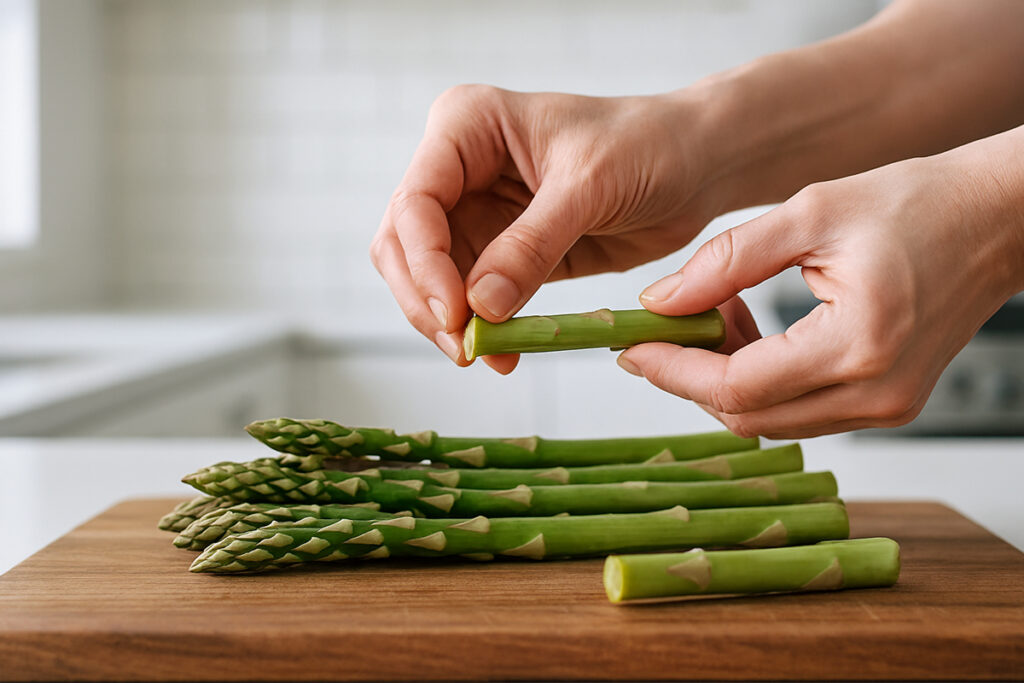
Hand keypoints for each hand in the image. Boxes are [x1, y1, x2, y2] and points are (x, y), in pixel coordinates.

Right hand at [370, 86, 717, 371]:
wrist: (697, 165)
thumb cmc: (648, 144)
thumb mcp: (589, 186)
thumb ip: (531, 245)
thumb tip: (480, 308)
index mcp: (466, 126)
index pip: (415, 201)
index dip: (424, 262)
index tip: (454, 313)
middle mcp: (459, 168)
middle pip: (406, 245)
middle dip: (426, 299)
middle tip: (463, 348)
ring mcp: (478, 213)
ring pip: (431, 279)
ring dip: (450, 323)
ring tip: (486, 356)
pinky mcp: (503, 253)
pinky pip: (474, 299)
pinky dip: (482, 329)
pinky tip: (504, 352)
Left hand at [618, 137, 1023, 438]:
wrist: (996, 220)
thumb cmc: (917, 204)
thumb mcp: (810, 214)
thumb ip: (727, 261)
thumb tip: (659, 302)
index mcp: (858, 345)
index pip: (736, 386)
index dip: (673, 369)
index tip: (631, 345)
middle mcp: (875, 393)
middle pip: (747, 416)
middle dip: (689, 376)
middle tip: (661, 328)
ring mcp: (886, 407)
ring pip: (769, 419)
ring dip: (723, 377)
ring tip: (714, 313)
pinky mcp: (887, 403)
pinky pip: (799, 409)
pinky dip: (759, 379)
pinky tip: (750, 330)